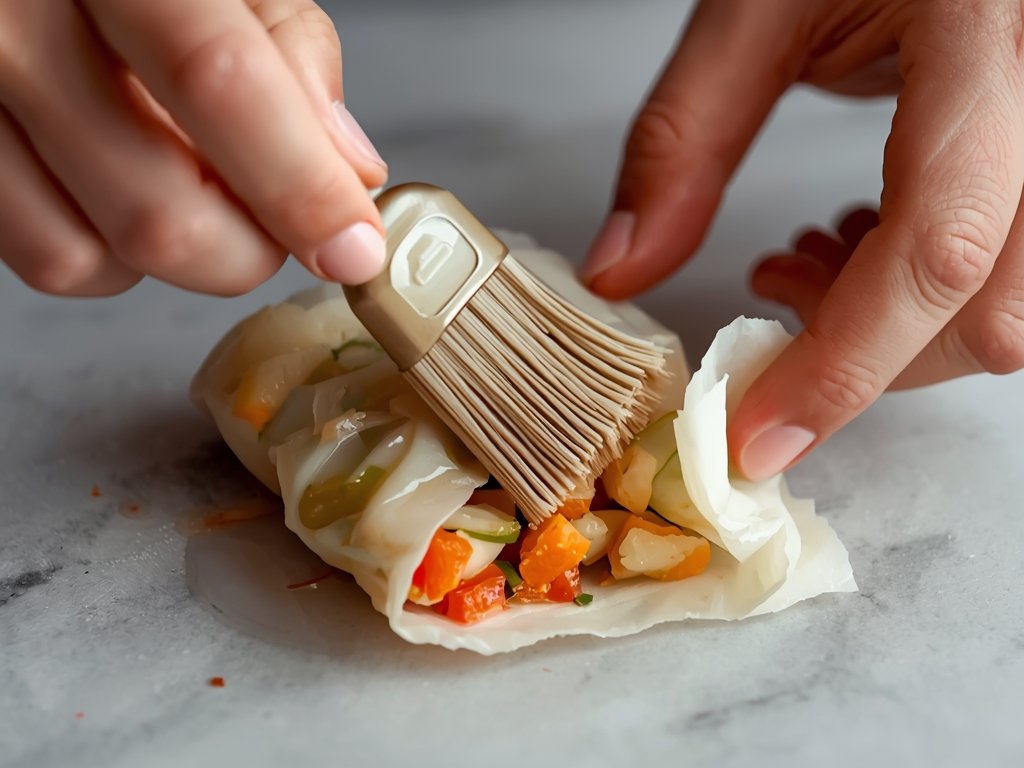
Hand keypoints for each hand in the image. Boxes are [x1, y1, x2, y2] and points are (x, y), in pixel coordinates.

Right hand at [0, 0, 386, 296]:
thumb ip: (290, 51)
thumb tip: (348, 171)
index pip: (218, 84)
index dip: (300, 187)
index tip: (353, 249)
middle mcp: (11, 22)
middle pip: (158, 212)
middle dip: (250, 250)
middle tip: (286, 220)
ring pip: (94, 256)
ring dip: (182, 255)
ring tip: (200, 186)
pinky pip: (45, 257)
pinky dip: (113, 254)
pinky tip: (134, 192)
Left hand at [582, 0, 1023, 479]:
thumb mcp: (752, 11)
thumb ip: (681, 141)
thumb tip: (621, 270)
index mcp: (987, 32)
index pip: (940, 243)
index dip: (846, 366)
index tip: (762, 438)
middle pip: (987, 306)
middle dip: (865, 354)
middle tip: (776, 303)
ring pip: (1008, 306)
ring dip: (890, 326)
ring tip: (810, 261)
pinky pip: (1011, 270)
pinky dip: (919, 294)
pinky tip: (861, 243)